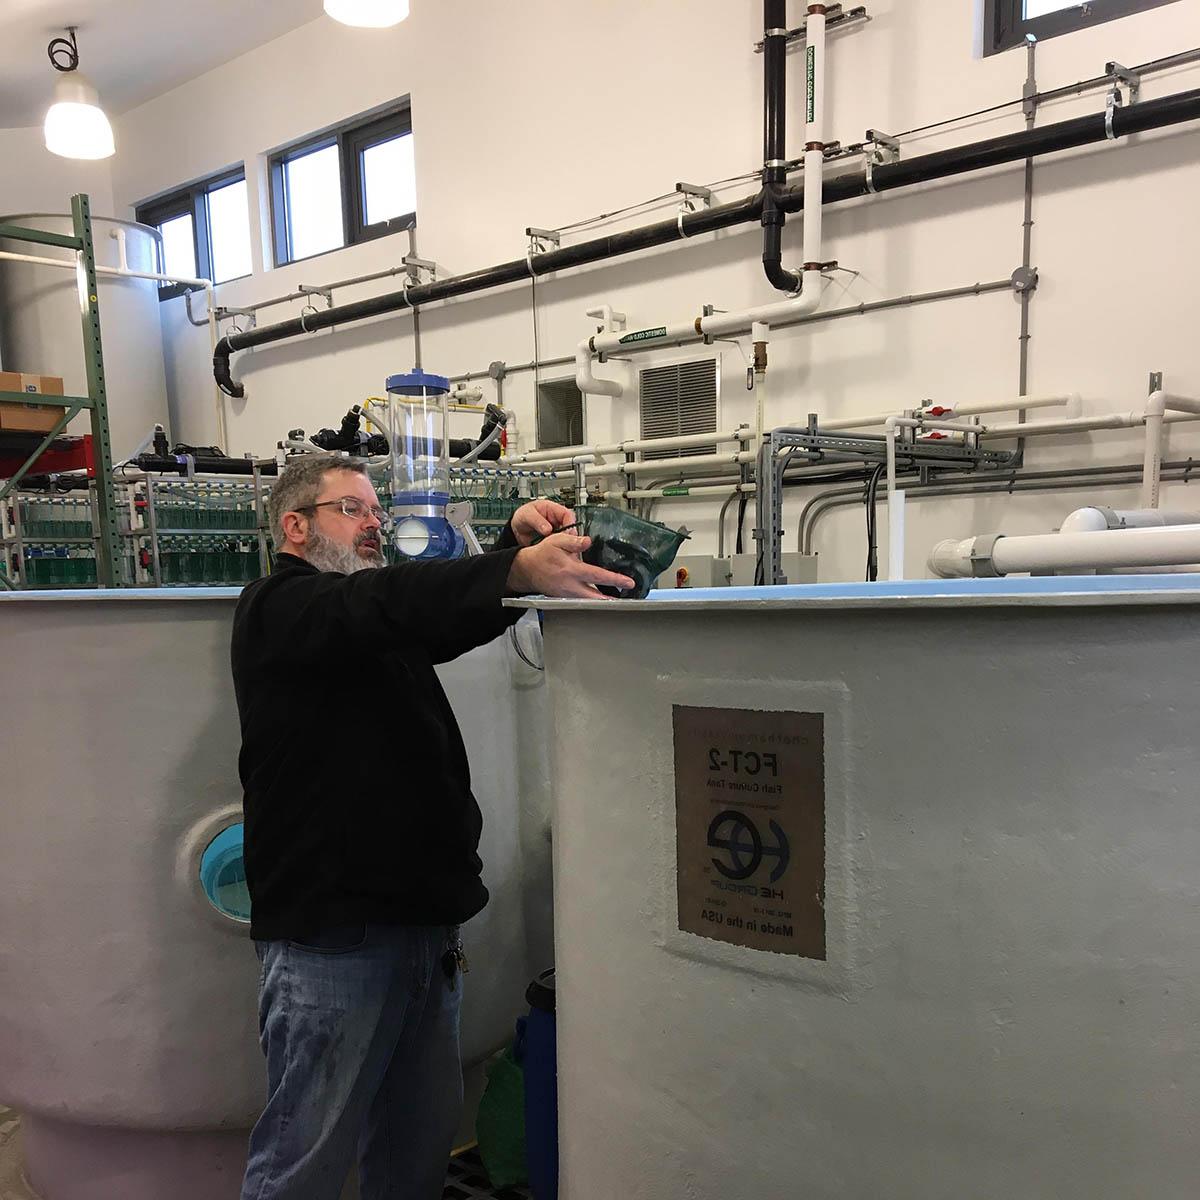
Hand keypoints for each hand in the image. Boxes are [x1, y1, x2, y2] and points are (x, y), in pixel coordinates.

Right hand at [507, 532, 634, 598]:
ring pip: (588, 601)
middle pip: (595, 595)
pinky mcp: (564, 598)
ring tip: (616, 599)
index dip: (615, 579)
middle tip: (626, 599)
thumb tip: (587, 541)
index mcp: (571, 569)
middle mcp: (570, 584)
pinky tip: (600, 598)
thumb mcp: (557, 540)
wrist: (527, 568)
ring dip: (602, 601)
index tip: (628, 582)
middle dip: (611, 599)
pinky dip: (591, 601)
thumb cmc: (542, 554)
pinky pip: (581, 601)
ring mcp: (567, 594)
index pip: (597, 575)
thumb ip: (573, 540)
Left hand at [509, 499, 576, 547]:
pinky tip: (556, 553)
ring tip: (560, 551)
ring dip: (565, 545)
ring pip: (567, 538)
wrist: (516, 529)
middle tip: (565, 546)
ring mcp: (557, 531)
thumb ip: (537, 521)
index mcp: (553, 509)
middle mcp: (557, 520)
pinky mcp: (554, 541)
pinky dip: (560, 550)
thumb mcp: (527, 515)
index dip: (570, 524)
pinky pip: (561, 546)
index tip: (566, 534)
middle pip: (571, 528)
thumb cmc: (523, 517)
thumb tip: (548, 529)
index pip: (568, 514)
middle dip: (569, 537)